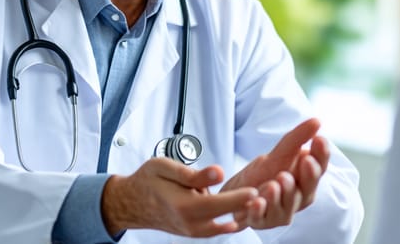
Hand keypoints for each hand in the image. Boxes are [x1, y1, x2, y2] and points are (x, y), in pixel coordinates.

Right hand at [101, 158, 257, 236]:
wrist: (131, 202)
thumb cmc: (147, 182)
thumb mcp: (165, 167)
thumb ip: (193, 173)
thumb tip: (218, 173)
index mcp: (184, 206)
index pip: (219, 204)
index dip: (239, 197)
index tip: (257, 189)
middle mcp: (190, 223)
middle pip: (226, 216)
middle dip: (247, 207)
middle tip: (268, 193)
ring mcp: (193, 230)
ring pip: (224, 225)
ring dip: (241, 214)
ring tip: (259, 199)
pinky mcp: (195, 231)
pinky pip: (217, 228)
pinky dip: (231, 220)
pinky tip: (241, 211)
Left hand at [222, 118, 329, 229]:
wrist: (238, 191)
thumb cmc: (265, 173)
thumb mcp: (280, 152)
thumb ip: (298, 138)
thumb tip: (317, 121)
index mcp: (306, 180)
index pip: (320, 168)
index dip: (322, 155)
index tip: (320, 140)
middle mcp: (298, 199)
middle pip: (308, 190)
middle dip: (308, 176)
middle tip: (306, 160)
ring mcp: (280, 212)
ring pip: (286, 206)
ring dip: (284, 193)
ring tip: (277, 180)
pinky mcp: (261, 221)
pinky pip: (261, 217)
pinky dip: (260, 210)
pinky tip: (257, 201)